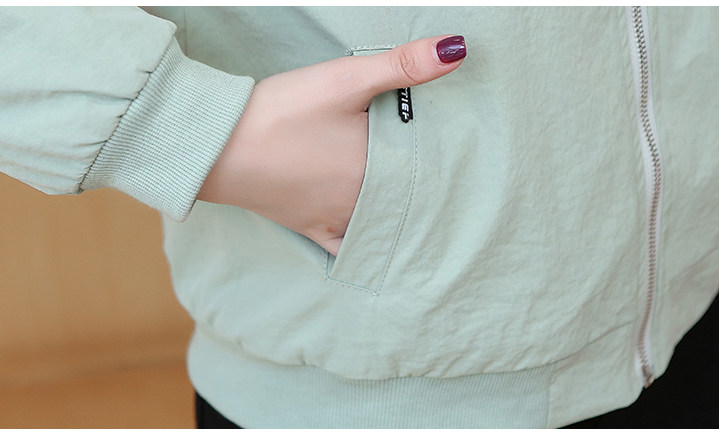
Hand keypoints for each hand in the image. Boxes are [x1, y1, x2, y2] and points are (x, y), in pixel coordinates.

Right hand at [197, 35, 465, 254]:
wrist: (220, 147)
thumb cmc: (283, 112)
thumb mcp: (346, 79)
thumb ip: (403, 65)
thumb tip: (457, 49)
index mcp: (376, 168)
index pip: (423, 166)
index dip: (440, 157)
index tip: (455, 150)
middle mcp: (361, 201)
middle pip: (402, 195)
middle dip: (419, 184)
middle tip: (439, 175)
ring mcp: (334, 217)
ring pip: (378, 221)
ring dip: (395, 212)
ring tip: (412, 201)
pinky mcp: (307, 226)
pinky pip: (341, 246)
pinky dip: (358, 245)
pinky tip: (369, 244)